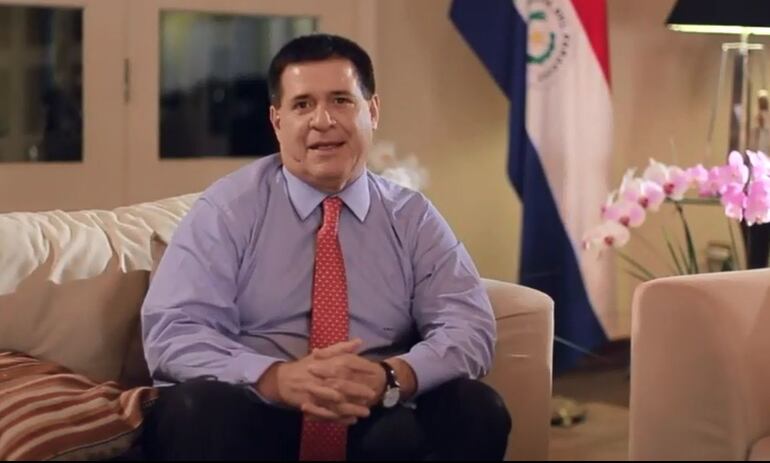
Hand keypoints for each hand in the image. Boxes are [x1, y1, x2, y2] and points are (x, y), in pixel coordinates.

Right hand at [256, 339, 373, 423]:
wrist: (283, 380)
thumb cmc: (305, 366)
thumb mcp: (322, 355)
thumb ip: (341, 348)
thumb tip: (359, 341)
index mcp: (326, 365)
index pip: (347, 367)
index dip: (361, 373)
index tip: (373, 377)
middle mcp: (321, 380)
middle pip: (343, 387)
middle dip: (358, 393)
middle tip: (372, 396)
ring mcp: (316, 394)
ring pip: (337, 403)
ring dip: (352, 409)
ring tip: (366, 412)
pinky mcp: (311, 406)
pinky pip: (328, 414)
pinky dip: (340, 419)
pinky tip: (351, 420)